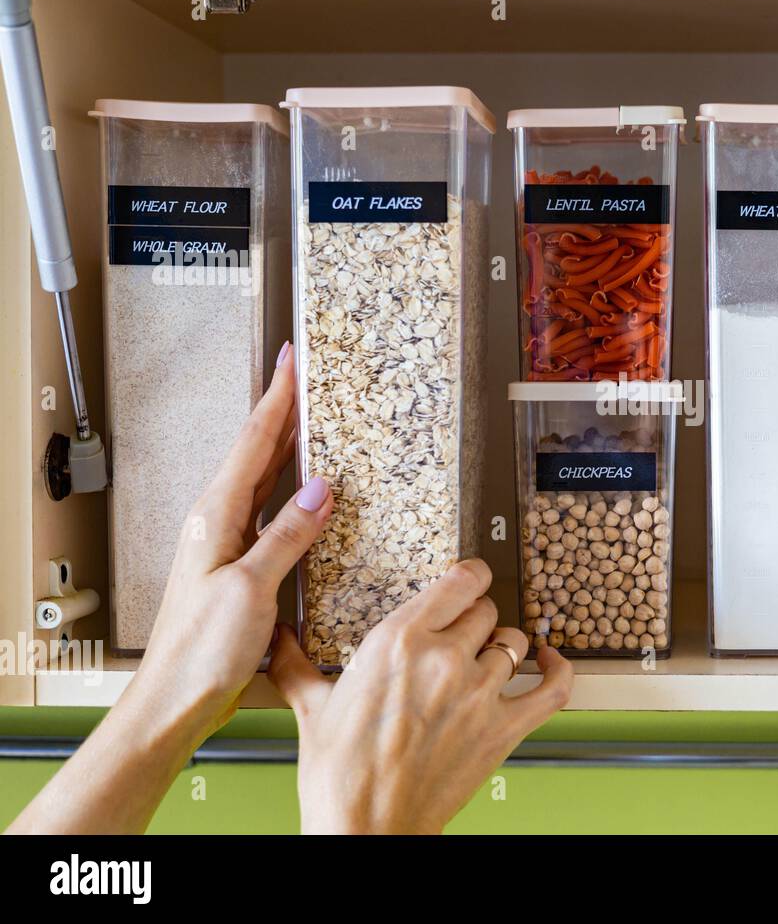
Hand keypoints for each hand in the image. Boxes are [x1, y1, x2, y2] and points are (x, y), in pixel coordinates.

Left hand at [6, 342, 334, 833]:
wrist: (174, 700)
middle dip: (284, 411)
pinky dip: (292, 490)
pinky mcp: (239, 565)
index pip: (254, 442)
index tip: (293, 360)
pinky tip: (311, 491)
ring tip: (315, 419)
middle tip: (309, 377)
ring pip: (264, 478)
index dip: (278, 398)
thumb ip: (286, 536)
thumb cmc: (200, 652)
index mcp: (216, 517)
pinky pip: (271, 511)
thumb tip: (321, 489)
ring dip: (289, 447)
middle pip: (258, 451)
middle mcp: (218, 522)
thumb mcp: (250, 589)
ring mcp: (227, 542)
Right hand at [268, 558, 573, 833]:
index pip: (461, 581)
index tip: (468, 579)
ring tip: (487, 658)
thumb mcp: (310, 707)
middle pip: (485, 611)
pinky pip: (552, 687)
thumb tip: (276, 638)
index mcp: (399, 641)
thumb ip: (295, 663)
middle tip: (461, 634)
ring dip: (502, 647)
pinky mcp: (504, 728)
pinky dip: (558, 669)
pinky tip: (549, 662)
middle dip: (475, 619)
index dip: (470, 576)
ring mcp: (480, 693)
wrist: (365, 828)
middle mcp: (445, 658)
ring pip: (514, 643)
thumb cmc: (339, 774)